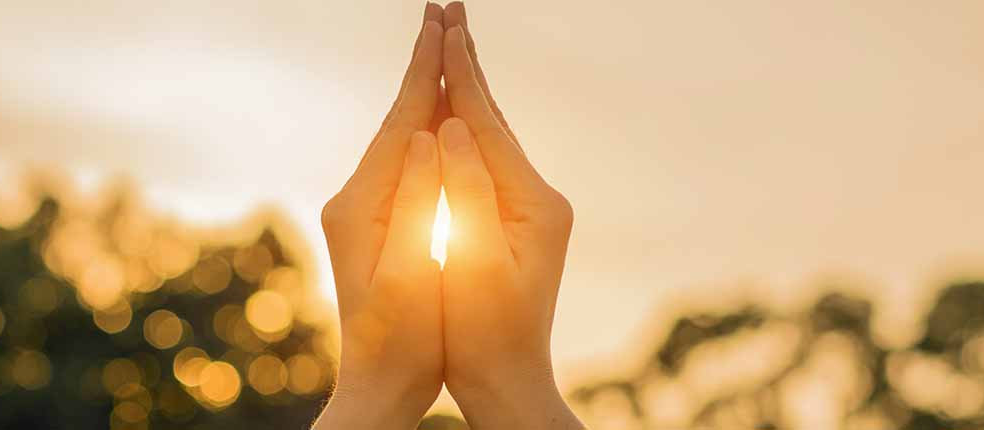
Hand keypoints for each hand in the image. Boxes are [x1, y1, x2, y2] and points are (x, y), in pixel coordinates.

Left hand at [313, 4, 445, 428]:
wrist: (380, 383)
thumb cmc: (402, 338)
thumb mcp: (411, 269)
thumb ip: (418, 201)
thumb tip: (427, 135)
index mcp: (362, 205)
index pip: (400, 121)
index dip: (424, 70)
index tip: (441, 22)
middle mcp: (355, 199)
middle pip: (399, 120)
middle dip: (424, 67)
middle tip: (441, 12)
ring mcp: (364, 211)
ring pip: (403, 138)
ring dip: (427, 93)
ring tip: (445, 49)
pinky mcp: (378, 226)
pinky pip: (408, 164)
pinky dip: (429, 132)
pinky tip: (443, 118)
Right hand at [437, 3, 583, 428]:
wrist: (509, 381)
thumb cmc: (484, 333)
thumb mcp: (474, 261)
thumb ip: (465, 191)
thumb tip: (452, 127)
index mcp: (533, 202)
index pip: (487, 124)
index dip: (460, 73)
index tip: (442, 25)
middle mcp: (541, 198)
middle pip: (494, 119)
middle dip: (467, 65)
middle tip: (449, 10)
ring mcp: (532, 210)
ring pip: (491, 137)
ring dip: (468, 91)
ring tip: (452, 44)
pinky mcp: (517, 224)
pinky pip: (486, 163)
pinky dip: (468, 130)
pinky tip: (456, 114)